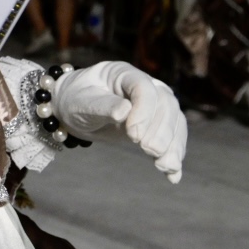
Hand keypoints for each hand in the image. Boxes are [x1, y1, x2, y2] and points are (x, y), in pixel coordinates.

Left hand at [54, 60, 186, 181]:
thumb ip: (103, 106)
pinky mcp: (155, 124)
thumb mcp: (81, 102)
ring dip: (173, 145)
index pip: (144, 88)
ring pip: (175, 121)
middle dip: (161, 130)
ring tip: (164, 166)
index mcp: (124, 74)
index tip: (133, 135)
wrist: (73, 110)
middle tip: (149, 151)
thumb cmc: (74, 101)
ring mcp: (154, 105)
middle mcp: (145, 86)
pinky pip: (173, 137)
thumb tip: (124, 111)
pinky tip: (173, 175)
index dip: (144, 111)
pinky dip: (174, 155)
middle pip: (166, 104)